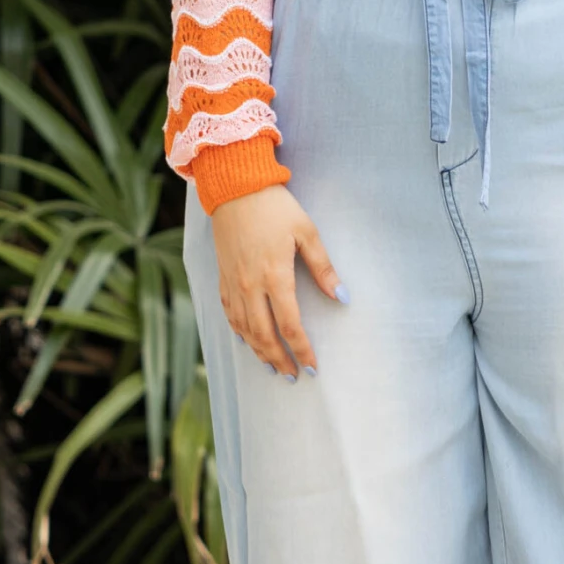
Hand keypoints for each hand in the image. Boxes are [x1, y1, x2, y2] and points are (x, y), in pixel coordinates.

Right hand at [209, 185, 346, 377]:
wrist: (235, 186)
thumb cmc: (275, 207)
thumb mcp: (307, 232)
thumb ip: (323, 268)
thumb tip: (342, 297)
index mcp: (275, 276)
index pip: (290, 325)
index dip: (302, 350)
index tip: (312, 367)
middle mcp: (250, 285)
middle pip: (264, 335)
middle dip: (280, 359)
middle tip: (293, 376)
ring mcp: (232, 282)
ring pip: (244, 329)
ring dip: (259, 351)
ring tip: (273, 366)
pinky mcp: (222, 275)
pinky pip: (228, 313)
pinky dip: (238, 331)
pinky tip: (246, 341)